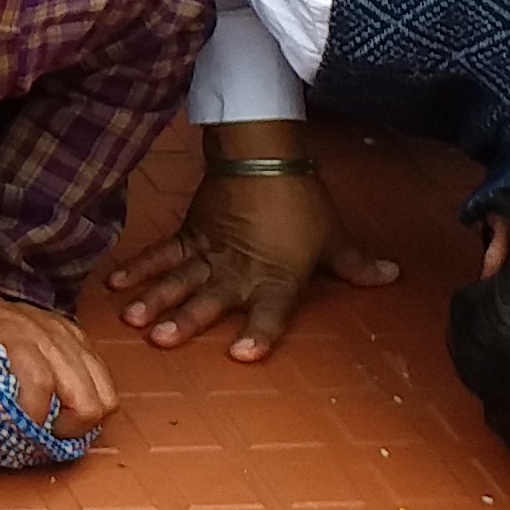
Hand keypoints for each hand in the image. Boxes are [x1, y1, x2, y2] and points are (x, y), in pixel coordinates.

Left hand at [0, 283, 115, 438]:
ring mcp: (62, 331)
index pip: (37, 374)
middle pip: (84, 390)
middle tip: (37, 443)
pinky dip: (90, 404)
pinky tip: (61, 415)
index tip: (21, 440)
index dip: (35, 414)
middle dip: (67, 428)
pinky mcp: (74, 338)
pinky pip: (102, 378)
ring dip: (83, 421)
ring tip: (50, 433)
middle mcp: (41, 326)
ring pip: (103, 389)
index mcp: (0, 324)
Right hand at [107, 162, 398, 359]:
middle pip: (211, 298)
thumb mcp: (333, 236)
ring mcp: (209, 253)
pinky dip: (139, 268)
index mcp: (278, 276)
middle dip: (187, 318)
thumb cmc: (301, 201)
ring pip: (180, 279)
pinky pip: (161, 254)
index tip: (241, 355)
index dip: (259, 333)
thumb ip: (356, 264)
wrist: (264, 155)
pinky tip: (116, 287)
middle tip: (163, 337)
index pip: (271, 311)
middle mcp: (239, 270)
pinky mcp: (189, 236)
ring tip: (133, 320)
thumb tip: (393, 276)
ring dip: (155, 298)